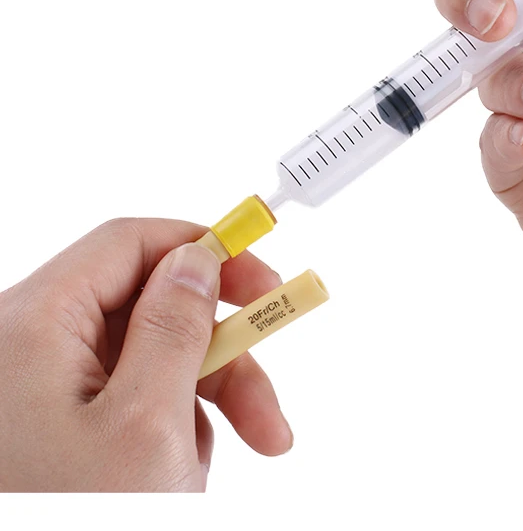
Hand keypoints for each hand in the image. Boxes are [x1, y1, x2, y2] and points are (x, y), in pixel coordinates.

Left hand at [0, 218, 291, 491]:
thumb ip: (175, 324)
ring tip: (211, 468)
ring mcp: (43, 387)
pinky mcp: (58, 421)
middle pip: (152, 309)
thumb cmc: (72, 524)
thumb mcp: (146, 423)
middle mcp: (30, 346)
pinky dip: (171, 428)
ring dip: (202, 403)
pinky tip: (175, 476)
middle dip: (220, 354)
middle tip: (268, 407)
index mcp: (33, 325)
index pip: (131, 243)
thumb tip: (197, 259)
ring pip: (151, 358)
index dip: (203, 248)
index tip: (263, 278)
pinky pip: (134, 397)